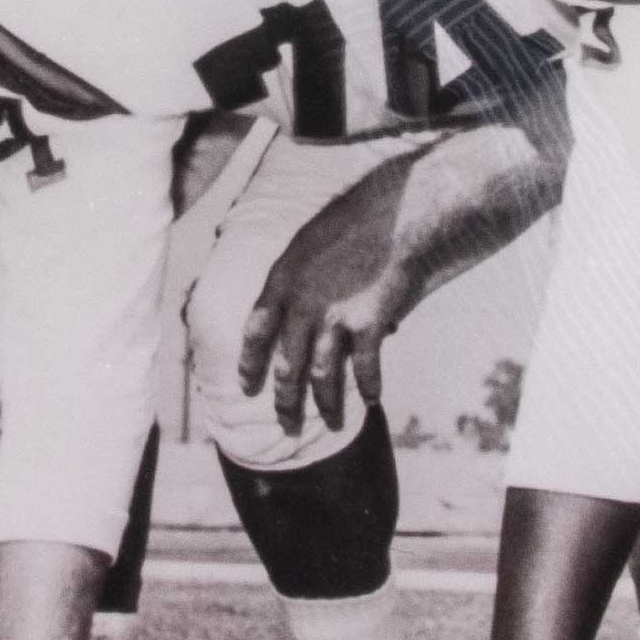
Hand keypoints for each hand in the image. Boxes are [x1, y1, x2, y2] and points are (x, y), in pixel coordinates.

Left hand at [239, 173, 413, 435]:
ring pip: (322, 374)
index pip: (255, 332)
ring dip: (326, 403)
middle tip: (286, 422)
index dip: (249, 363)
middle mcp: (302, 305)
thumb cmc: (351, 224)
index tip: (245, 385)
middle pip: (286, 365)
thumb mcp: (306, 245)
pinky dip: (369, 386)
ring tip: (330, 422)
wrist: (394, 218)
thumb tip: (294, 312)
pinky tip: (372, 400)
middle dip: (285, 399)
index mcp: (281, 282)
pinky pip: (365, 367)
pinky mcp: (368, 324)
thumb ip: (295, 282)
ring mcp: (334, 317)